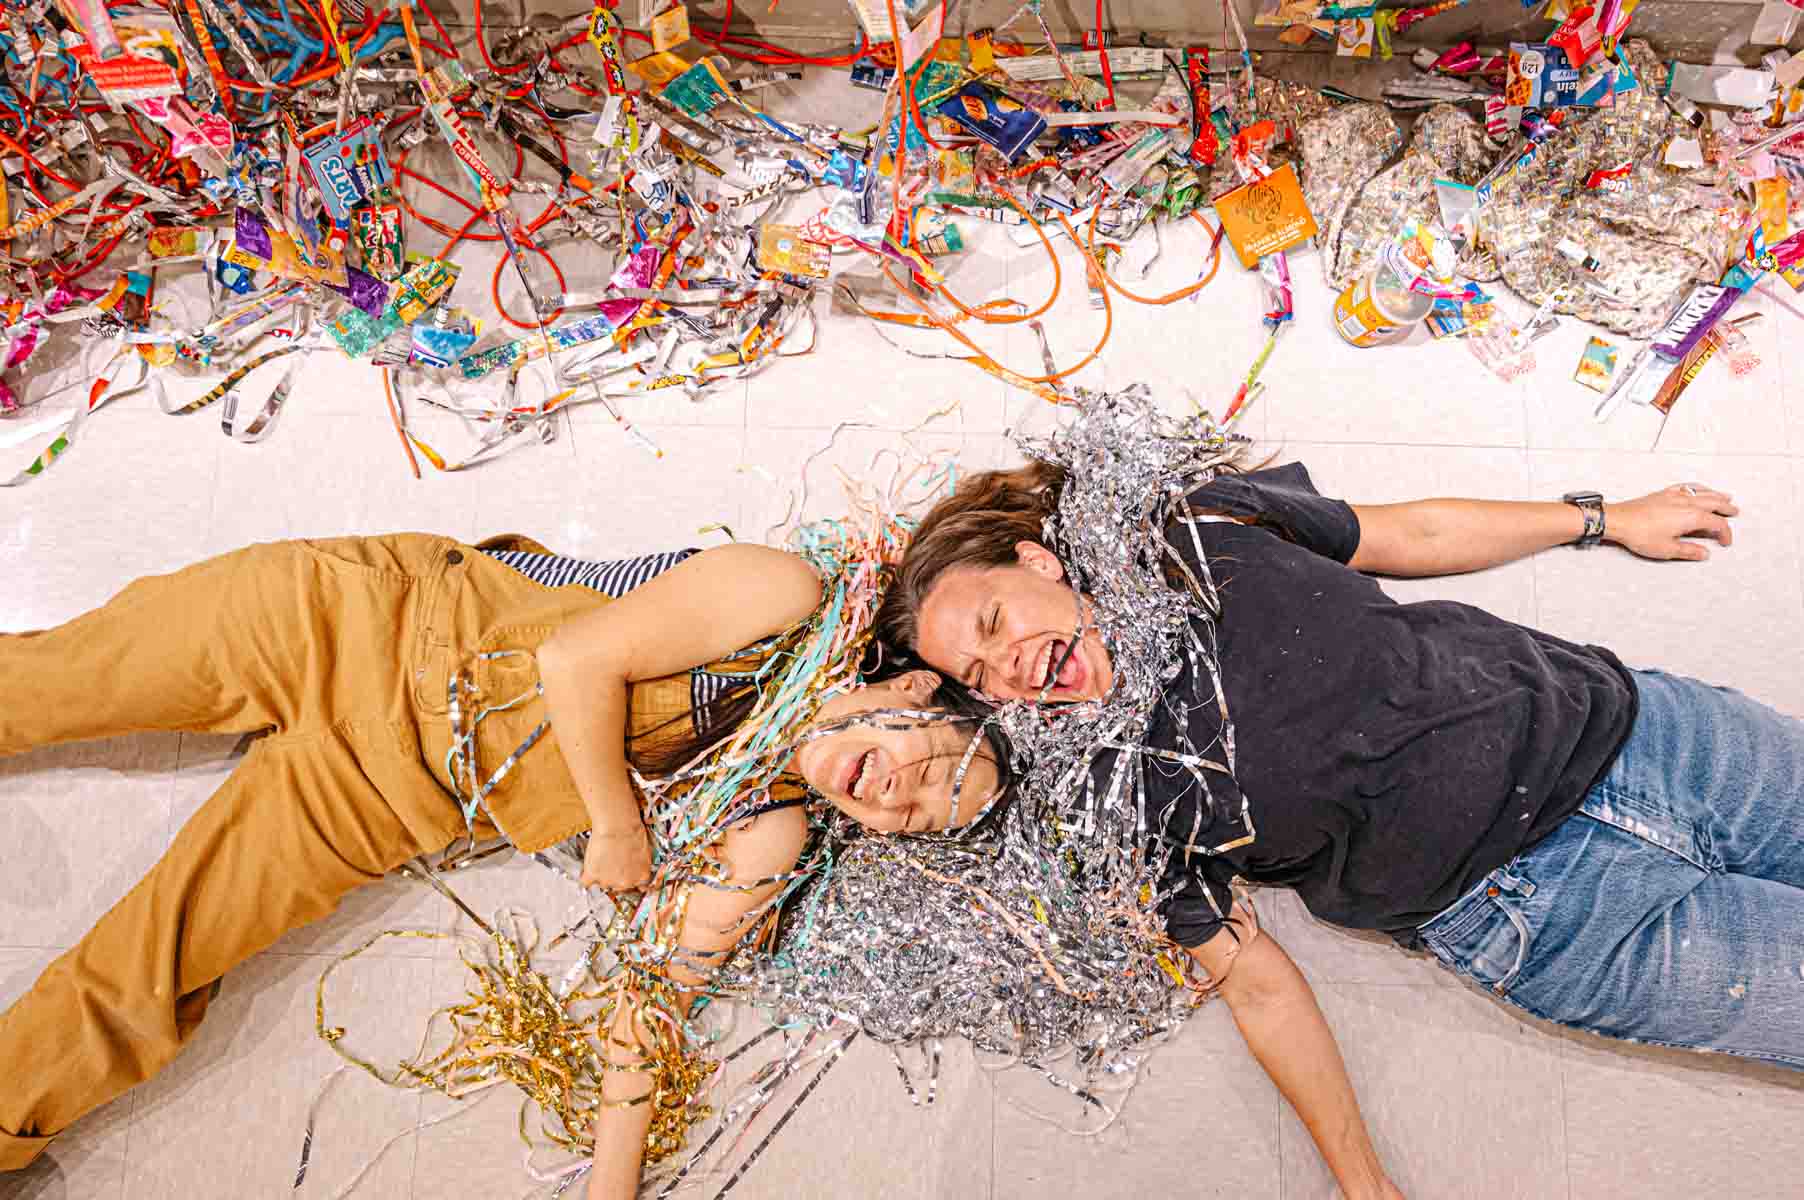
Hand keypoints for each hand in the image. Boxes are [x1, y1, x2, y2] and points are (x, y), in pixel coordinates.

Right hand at [582, 824, 652, 889]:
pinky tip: (589, 868)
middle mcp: (627, 882)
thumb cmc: (632, 831)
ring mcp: (609, 881)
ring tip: (601, 858)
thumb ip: (639, 863)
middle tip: (611, 862)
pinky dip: (586, 876)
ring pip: (603, 884)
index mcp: (642, 875)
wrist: (616, 824)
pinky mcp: (593, 876)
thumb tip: (633, 864)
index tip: (623, 871)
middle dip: (615, 876)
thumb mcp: (644, 849)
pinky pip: (586, 882)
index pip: (635, 884)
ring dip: (601, 875)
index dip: (627, 876)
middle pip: (619, 886)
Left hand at [1605, 484, 1737, 560]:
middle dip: (1726, 508)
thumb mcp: (1667, 549)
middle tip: (1735, 511)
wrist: (1618, 520)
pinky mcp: (1663, 494)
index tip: (1725, 542)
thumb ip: (1689, 551)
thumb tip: (1704, 553)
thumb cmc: (1640, 534)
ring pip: (1702, 492)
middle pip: (1714, 503)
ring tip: (1725, 496)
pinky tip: (1697, 489)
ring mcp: (1674, 496)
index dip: (1725, 533)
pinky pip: (1686, 487)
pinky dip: (1697, 487)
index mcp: (1691, 517)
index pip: (1717, 524)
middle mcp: (1686, 503)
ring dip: (1716, 495)